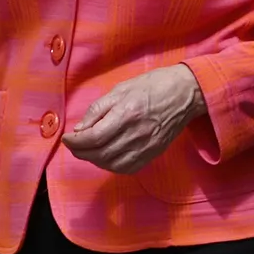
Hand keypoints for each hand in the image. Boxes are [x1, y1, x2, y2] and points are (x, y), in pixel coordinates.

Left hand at [61, 64, 204, 173]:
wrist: (186, 93)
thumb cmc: (153, 85)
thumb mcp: (121, 88)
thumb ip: (98, 109)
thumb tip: (80, 130)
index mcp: (127, 114)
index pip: (94, 137)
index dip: (76, 142)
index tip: (67, 138)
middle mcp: (136, 134)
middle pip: (100, 154)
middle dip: (81, 152)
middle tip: (74, 145)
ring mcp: (146, 146)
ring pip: (112, 164)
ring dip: (94, 160)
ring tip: (88, 150)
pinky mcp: (153, 153)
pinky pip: (127, 168)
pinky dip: (111, 166)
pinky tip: (106, 157)